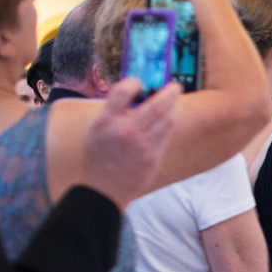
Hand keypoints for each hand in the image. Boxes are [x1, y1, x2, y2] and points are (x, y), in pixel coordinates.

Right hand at [80, 77, 179, 207]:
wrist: (103, 190)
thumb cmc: (98, 158)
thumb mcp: (96, 130)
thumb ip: (112, 113)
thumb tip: (133, 95)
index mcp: (105, 122)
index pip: (122, 92)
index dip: (134, 82)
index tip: (139, 82)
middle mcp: (125, 131)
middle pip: (155, 105)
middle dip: (169, 92)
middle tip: (175, 86)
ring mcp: (142, 145)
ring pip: (167, 119)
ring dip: (172, 107)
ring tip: (172, 101)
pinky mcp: (153, 156)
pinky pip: (167, 134)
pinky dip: (169, 123)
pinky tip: (168, 119)